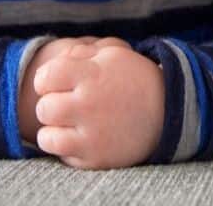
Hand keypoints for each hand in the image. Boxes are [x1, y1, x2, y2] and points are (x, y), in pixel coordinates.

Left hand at [33, 39, 164, 168]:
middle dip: (52, 105)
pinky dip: (69, 148)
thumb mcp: (114, 55)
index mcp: (91, 75)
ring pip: (46, 137)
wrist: (170, 112)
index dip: (48, 80)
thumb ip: (80, 54)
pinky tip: (84, 137)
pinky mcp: (96, 158)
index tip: (60, 84)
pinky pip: (63, 157)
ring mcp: (92, 135)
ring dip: (54, 130)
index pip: (43, 78)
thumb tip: (52, 66)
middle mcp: (89, 105)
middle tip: (67, 105)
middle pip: (44, 108)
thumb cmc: (136, 80)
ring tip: (70, 124)